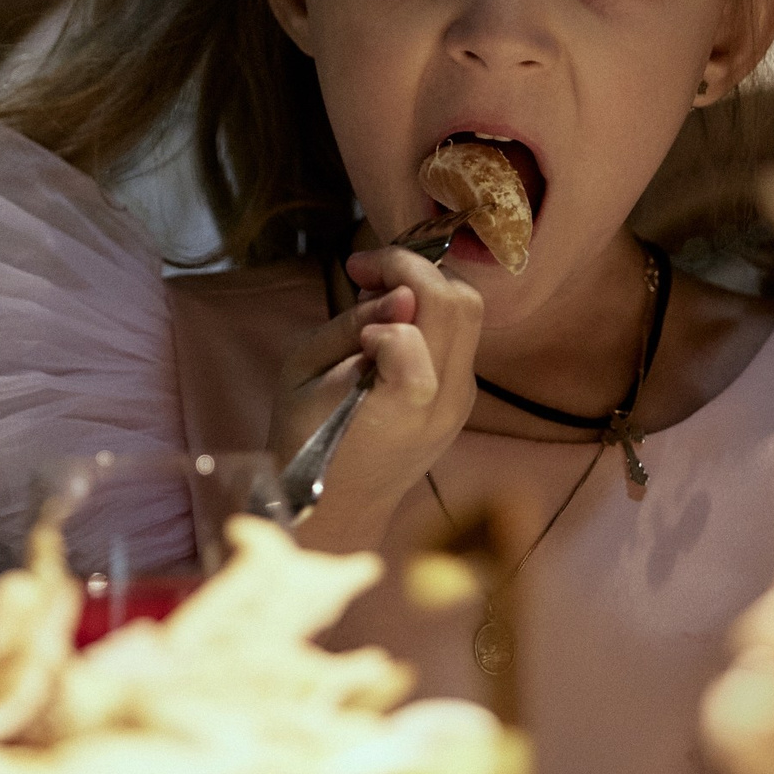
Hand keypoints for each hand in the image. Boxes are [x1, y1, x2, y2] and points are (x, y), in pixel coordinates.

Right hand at [268, 244, 482, 551]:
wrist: (335, 505)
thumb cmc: (304, 437)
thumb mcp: (303, 373)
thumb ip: (351, 327)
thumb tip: (401, 294)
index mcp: (403, 399)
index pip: (417, 314)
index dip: (385, 287)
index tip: (352, 280)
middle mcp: (446, 399)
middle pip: (460, 301)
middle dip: (416, 268)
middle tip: (369, 272)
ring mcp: (461, 401)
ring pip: (470, 314)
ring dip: (429, 287)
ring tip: (381, 297)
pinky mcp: (462, 400)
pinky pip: (461, 338)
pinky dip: (433, 314)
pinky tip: (393, 326)